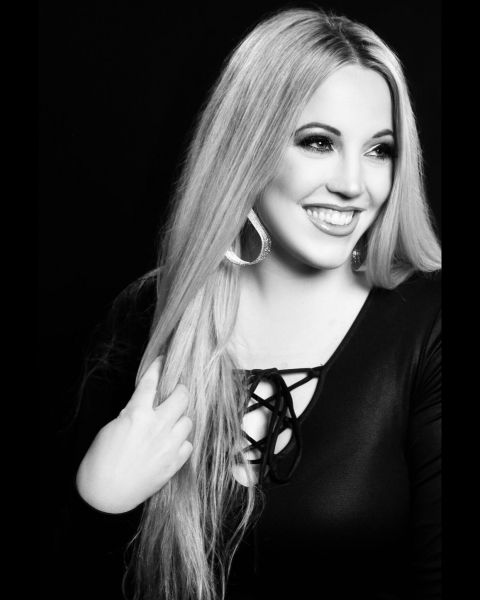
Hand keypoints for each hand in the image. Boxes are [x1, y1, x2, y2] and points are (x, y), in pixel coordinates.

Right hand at [76, 357, 192, 512]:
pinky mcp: (174, 463)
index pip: (152, 382)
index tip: (164, 361)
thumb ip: (132, 413)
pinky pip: (188, 444)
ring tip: (170, 424)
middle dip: (179, 392)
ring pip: (188, 420)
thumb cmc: (101, 460)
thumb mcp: (113, 427)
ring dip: (180, 419)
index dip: (158, 368)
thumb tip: (146, 406)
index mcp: (137, 414)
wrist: (105, 496)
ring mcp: (169, 445)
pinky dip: (181, 442)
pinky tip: (171, 444)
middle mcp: (157, 426)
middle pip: (182, 397)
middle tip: (174, 394)